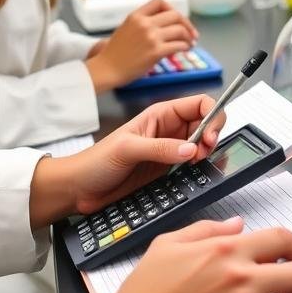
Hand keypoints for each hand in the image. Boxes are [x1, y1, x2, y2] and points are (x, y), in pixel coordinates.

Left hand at [28, 94, 224, 225]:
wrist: (80, 188)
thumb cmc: (96, 161)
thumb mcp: (127, 149)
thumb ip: (160, 148)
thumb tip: (190, 148)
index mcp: (160, 114)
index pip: (198, 104)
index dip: (211, 116)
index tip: (209, 137)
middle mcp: (169, 130)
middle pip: (205, 124)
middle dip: (211, 136)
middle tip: (203, 153)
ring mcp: (170, 151)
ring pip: (202, 145)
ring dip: (207, 153)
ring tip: (196, 164)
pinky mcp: (168, 171)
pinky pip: (193, 165)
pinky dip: (200, 168)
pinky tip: (194, 173)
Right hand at [86, 0, 198, 91]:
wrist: (107, 68)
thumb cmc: (114, 53)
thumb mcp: (126, 29)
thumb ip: (143, 24)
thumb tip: (164, 27)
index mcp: (136, 16)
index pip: (160, 2)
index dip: (172, 9)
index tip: (177, 19)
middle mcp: (145, 23)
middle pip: (175, 15)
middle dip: (187, 24)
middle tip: (191, 33)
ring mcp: (151, 37)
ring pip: (180, 30)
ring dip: (189, 37)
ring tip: (190, 43)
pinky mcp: (156, 51)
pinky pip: (178, 45)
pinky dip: (185, 47)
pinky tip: (185, 49)